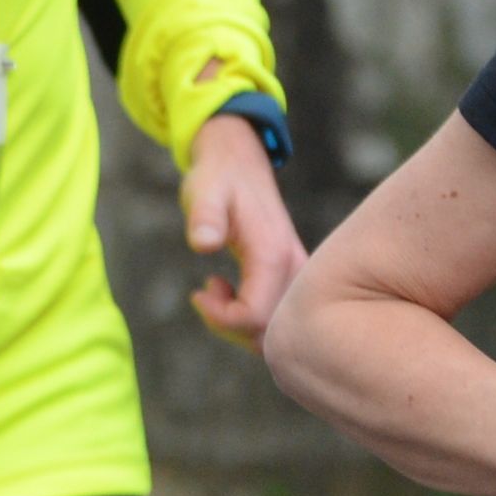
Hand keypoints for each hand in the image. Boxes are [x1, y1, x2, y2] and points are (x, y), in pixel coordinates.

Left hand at [183, 111, 303, 346]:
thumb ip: (204, 217)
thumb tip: (203, 243)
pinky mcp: (291, 276)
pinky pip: (276, 316)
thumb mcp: (203, 192)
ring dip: (238, 324)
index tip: (198, 293)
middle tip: (203, 295)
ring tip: (213, 289)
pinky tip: (224, 288)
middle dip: (230, 326)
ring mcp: (297, 275)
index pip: (256, 316)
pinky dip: (247, 316)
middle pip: (271, 332)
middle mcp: (294, 269)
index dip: (222, 319)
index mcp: (273, 254)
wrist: (239, 163)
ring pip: (276, 329)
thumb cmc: (218, 178)